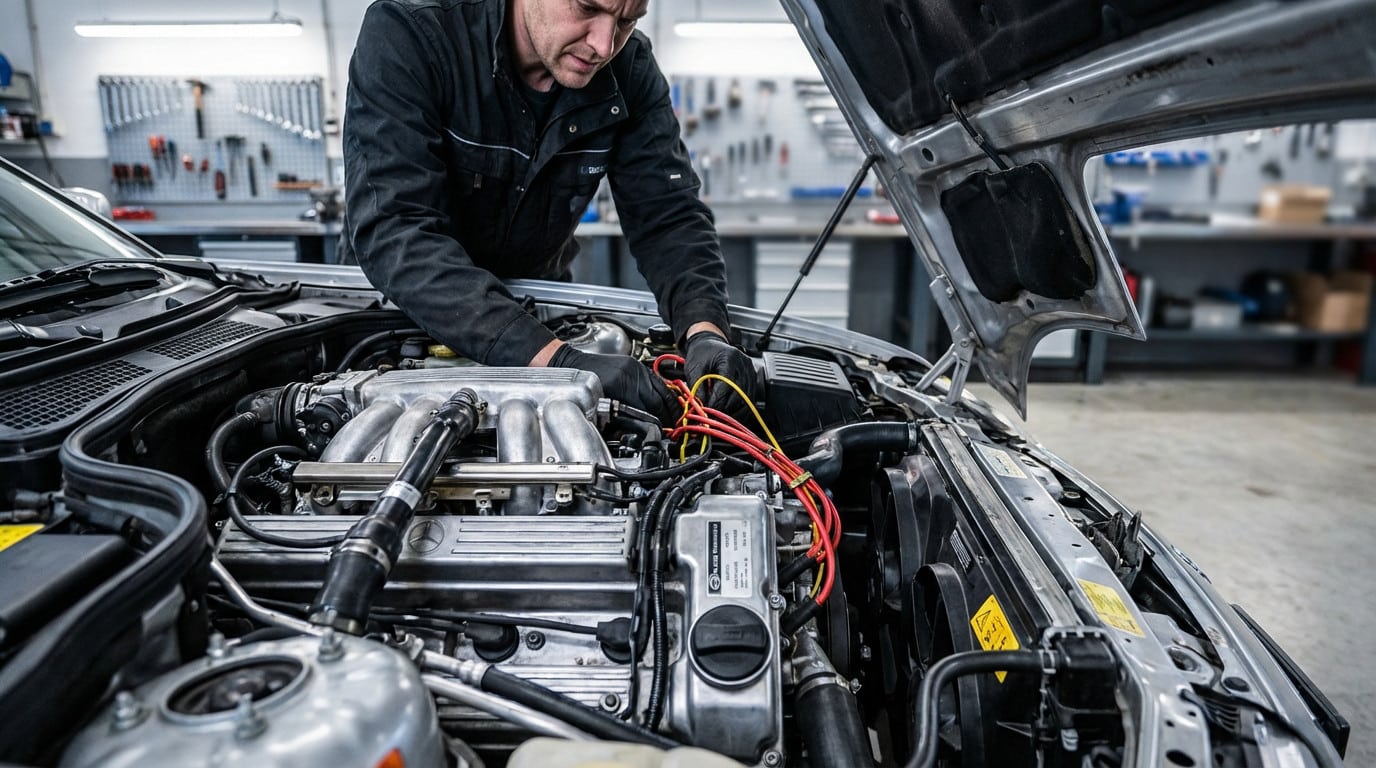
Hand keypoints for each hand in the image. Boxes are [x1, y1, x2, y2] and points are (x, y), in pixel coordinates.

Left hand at [549, 344, 677, 420]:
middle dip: (667, 415)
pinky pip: (655, 381)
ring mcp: (634, 368)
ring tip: (672, 416)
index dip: (657, 423)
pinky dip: (661, 392)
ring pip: (660, 389)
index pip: (648, 410)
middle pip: (658, 399)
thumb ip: (618, 421)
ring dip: (668, 404)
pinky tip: (664, 401)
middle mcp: (630, 375)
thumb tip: (635, 432)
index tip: (663, 432)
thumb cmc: (582, 388)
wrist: (571, 364)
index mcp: (621, 388)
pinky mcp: (635, 364)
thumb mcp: (600, 408)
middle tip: (671, 426)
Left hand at [684, 331, 756, 414]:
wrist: (710, 344)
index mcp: (730, 359)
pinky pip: (749, 401)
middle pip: (739, 395)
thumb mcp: (694, 368)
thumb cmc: (702, 354)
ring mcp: (750, 374)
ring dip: (733, 413)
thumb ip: (696, 388)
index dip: (716, 402)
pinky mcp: (752, 381)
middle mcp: (744, 366)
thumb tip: (699, 408)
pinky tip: (729, 416)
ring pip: (746, 401)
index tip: (707, 413)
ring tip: (720, 420)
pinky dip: (740, 411)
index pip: (726, 386)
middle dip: (724, 410)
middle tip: (712, 420)